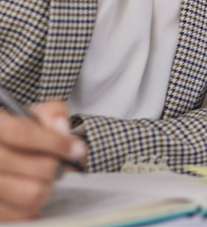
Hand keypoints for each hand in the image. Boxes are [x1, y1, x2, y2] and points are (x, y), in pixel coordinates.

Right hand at [0, 100, 86, 220]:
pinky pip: (22, 215)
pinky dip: (34, 207)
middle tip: (58, 165)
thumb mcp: (35, 115)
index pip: (23, 133)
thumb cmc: (21, 132)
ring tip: (44, 180)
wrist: (4, 151)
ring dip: (47, 188)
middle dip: (55, 166)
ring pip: (31, 195)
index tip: (76, 149)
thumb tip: (62, 128)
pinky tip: (31, 192)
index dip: (56, 142)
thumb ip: (52, 114)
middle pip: (36, 168)